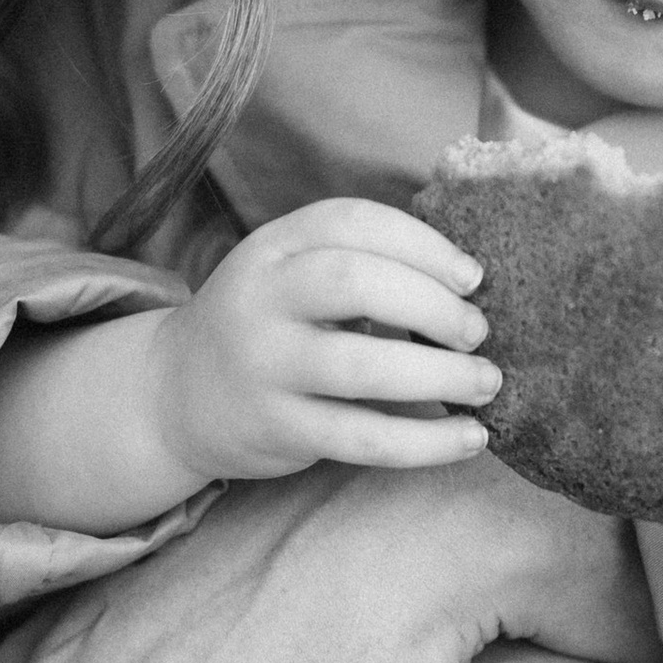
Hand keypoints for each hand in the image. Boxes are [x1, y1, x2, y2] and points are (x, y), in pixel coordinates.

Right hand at [146, 200, 496, 481]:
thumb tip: (469, 288)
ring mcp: (264, 366)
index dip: (424, 244)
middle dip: (434, 304)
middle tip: (477, 331)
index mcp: (272, 246)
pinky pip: (363, 438)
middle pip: (355, 281)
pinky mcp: (276, 429)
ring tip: (487, 382)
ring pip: (362, 367)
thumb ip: (358, 265)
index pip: (354, 222)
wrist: (176, 394)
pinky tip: (469, 438)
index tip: (472, 276)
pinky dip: (426, 441)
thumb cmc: (265, 325)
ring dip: (441, 376)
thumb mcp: (289, 274)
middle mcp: (260, 299)